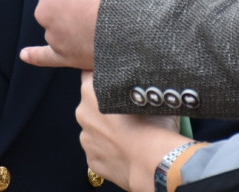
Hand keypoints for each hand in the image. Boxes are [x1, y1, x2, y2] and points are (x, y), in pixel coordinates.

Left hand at [20, 0, 128, 69]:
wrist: (127, 20)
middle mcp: (44, 10)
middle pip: (57, 7)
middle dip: (73, 7)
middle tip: (97, 7)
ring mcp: (53, 34)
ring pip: (58, 29)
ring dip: (72, 28)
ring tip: (98, 26)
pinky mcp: (63, 54)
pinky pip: (44, 56)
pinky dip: (35, 56)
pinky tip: (27, 55)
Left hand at [76, 72, 189, 191]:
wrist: (156, 163)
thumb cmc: (154, 125)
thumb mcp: (149, 94)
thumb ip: (135, 87)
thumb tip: (141, 86)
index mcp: (90, 90)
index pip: (90, 75)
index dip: (104, 79)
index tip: (116, 84)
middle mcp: (82, 113)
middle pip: (91, 105)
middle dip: (105, 108)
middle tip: (127, 113)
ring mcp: (85, 138)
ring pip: (95, 130)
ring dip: (107, 132)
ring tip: (129, 136)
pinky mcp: (91, 160)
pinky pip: (100, 152)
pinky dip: (111, 152)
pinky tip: (127, 153)